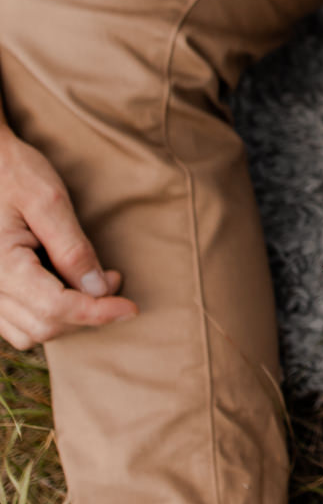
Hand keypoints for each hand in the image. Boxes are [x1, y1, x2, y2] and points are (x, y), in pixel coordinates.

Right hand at [0, 124, 134, 349]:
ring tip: (91, 284)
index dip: (97, 312)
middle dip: (86, 313)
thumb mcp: (48, 200)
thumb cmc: (12, 171)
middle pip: (45, 325)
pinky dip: (45, 317)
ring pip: (29, 332)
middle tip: (113, 280)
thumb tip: (99, 289)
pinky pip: (14, 324)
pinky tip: (65, 289)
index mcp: (1, 265)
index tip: (130, 308)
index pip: (55, 308)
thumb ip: (73, 248)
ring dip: (67, 319)